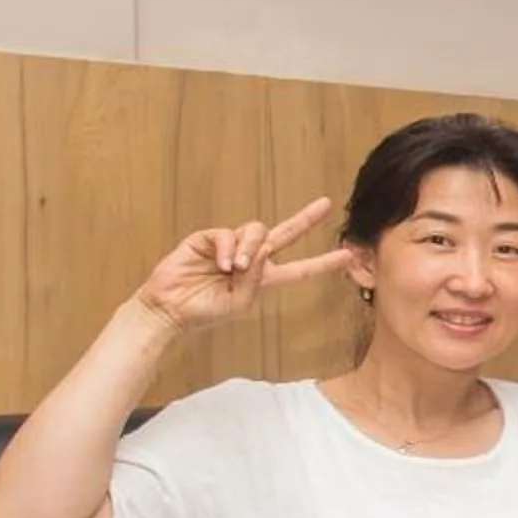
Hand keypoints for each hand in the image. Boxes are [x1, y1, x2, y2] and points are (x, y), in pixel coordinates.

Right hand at [132, 198, 348, 332]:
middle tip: (326, 204)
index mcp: (263, 278)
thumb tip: (263, 249)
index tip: (347, 255)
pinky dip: (228, 248)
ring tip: (236, 268)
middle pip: (284, 234)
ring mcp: (230, 246)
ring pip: (256, 231)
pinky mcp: (209, 239)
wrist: (171, 309)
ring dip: (250, 247)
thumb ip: (256, 280)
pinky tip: (221, 263)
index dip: (322, 263)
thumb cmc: (205, 312)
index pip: (299, 269)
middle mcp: (251, 259)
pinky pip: (227, 234)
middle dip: (305, 219)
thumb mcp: (240, 303)